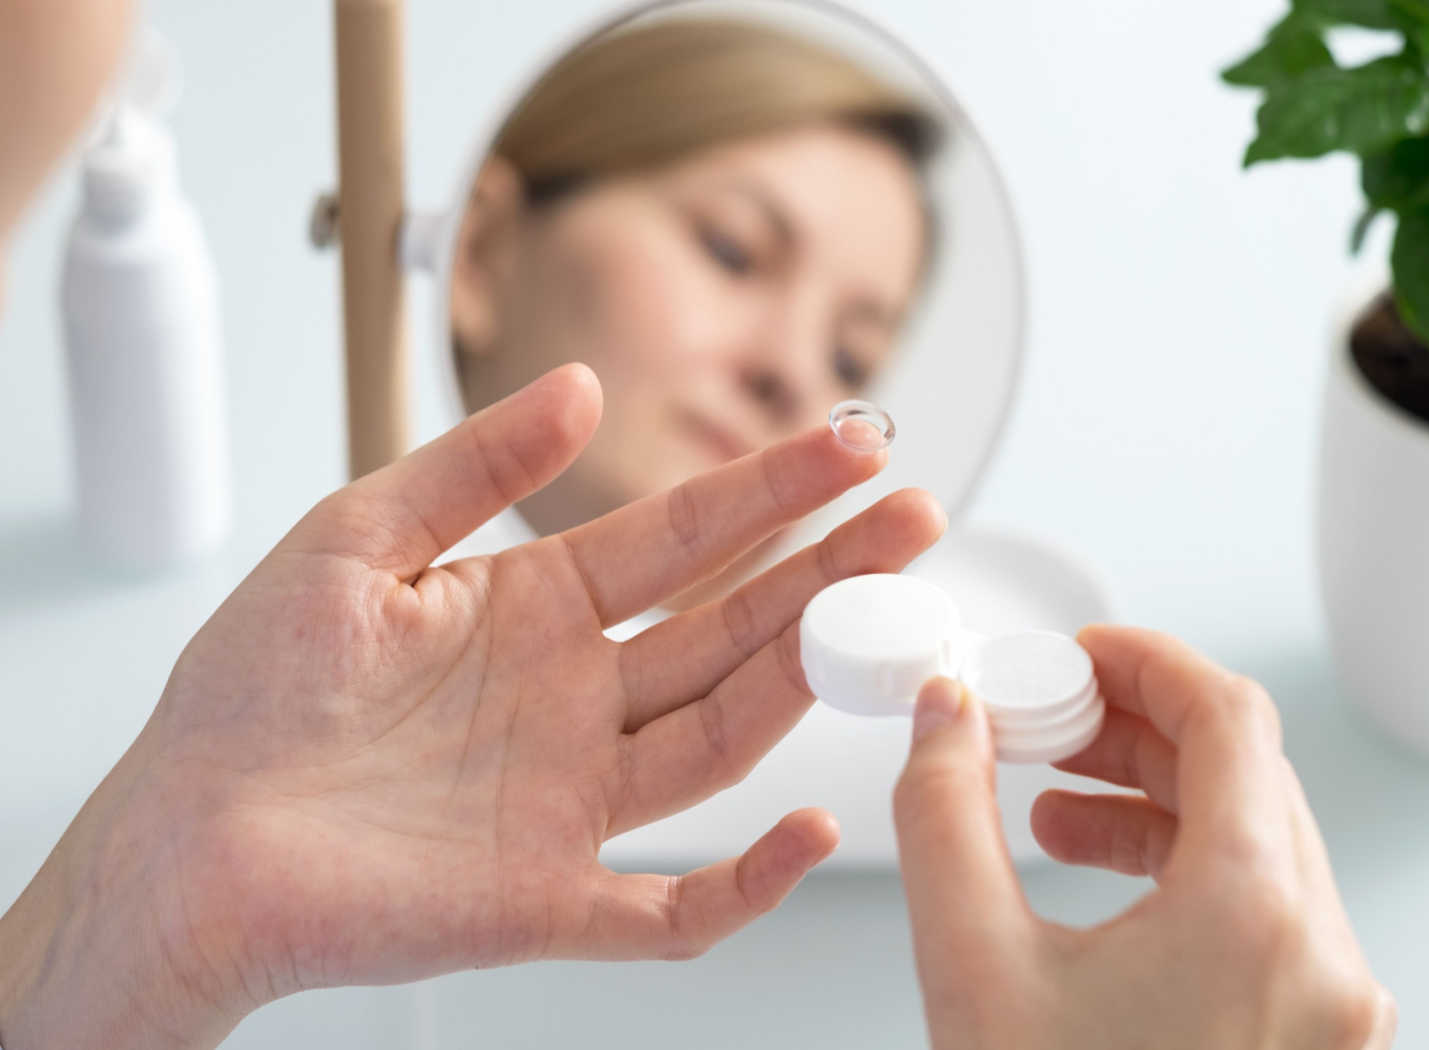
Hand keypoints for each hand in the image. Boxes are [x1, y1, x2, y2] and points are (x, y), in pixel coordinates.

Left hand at [0, 364, 944, 1048]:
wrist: (180, 838)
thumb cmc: (250, 693)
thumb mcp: (356, 537)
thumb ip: (474, 465)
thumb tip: (581, 384)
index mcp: (536, 610)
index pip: (680, 538)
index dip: (769, 489)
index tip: (850, 441)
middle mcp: (575, 700)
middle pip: (730, 628)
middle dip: (825, 569)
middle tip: (914, 513)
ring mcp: (573, 800)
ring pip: (721, 736)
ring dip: (806, 681)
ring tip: (885, 611)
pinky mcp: (549, 898)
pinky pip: (671, 905)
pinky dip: (746, 882)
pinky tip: (808, 833)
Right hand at [892, 626, 1395, 1049]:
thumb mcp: (969, 965)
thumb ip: (943, 814)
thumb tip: (943, 715)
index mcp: (1254, 912)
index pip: (1228, 717)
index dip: (1145, 660)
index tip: (1078, 650)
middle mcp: (1323, 951)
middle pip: (1245, 772)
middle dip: (1135, 729)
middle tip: (1047, 719)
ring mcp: (1332, 1002)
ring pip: (1256, 839)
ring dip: (1153, 798)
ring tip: (1050, 803)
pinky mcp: (1314, 1035)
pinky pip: (1261, 907)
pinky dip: (1181, 867)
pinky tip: (1095, 876)